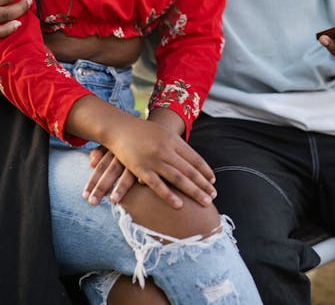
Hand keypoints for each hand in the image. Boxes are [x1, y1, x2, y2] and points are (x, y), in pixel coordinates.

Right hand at [76, 104, 216, 209]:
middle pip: (190, 170)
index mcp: (174, 140)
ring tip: (205, 202)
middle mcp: (167, 150)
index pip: (195, 158)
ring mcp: (154, 160)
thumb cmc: (144, 132)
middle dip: (203, 184)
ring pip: (178, 179)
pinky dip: (169, 196)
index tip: (213, 181)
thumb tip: (192, 161)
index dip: (205, 170)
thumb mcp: (164, 134)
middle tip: (214, 196)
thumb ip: (177, 146)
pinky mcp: (141, 169)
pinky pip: (158, 185)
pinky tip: (180, 205)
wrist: (120, 128)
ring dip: (194, 191)